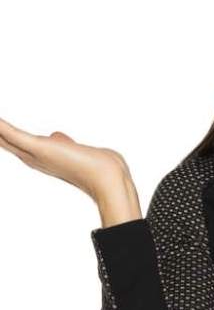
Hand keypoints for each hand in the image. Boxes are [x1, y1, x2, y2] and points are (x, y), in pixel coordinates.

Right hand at [0, 116, 141, 226]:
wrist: (107, 176)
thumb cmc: (95, 164)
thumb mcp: (72, 148)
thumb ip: (60, 143)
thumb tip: (55, 136)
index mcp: (37, 156)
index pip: (9, 141)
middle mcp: (30, 157)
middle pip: (1, 140)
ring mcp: (33, 153)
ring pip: (1, 137)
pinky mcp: (38, 147)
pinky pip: (11, 133)